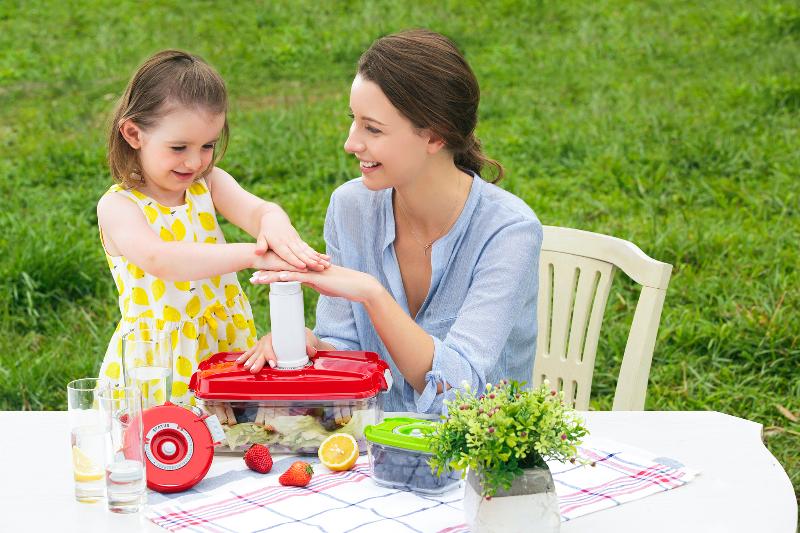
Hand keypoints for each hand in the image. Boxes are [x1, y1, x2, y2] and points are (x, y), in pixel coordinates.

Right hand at [236, 328, 320, 373]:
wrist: (300, 333)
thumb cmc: (303, 337)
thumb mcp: (308, 339)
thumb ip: (310, 346)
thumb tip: (311, 351)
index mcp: (279, 336)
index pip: (273, 346)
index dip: (272, 355)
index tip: (273, 364)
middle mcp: (269, 339)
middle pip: (262, 351)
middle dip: (257, 361)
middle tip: (254, 370)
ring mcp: (264, 343)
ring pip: (255, 352)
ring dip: (249, 360)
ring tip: (245, 368)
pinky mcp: (261, 347)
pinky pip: (251, 351)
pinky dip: (245, 357)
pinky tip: (238, 363)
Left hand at [250, 265, 383, 303]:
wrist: (356, 285)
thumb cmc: (341, 286)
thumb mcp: (322, 285)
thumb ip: (311, 282)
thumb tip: (303, 283)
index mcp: (306, 270)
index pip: (285, 270)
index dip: (271, 272)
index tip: (258, 275)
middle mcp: (306, 268)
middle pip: (281, 269)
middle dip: (265, 273)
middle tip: (251, 277)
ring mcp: (311, 272)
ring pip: (286, 272)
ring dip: (270, 276)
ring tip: (256, 280)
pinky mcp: (316, 277)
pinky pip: (299, 277)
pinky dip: (288, 277)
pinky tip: (277, 278)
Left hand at [255, 210, 329, 270]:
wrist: (274, 217)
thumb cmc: (265, 231)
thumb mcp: (261, 237)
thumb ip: (260, 245)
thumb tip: (257, 252)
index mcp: (279, 243)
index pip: (288, 254)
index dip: (296, 260)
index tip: (303, 267)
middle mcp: (289, 242)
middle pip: (301, 253)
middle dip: (310, 261)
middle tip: (319, 267)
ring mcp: (296, 240)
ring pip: (307, 251)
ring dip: (317, 258)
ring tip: (326, 264)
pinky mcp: (299, 240)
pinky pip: (309, 248)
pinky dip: (316, 254)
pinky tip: (324, 259)